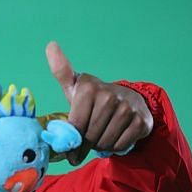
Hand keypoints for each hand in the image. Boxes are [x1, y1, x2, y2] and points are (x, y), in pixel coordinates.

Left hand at [45, 42, 153, 165]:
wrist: (127, 99)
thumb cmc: (92, 98)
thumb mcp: (74, 86)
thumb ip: (61, 71)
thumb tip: (50, 44)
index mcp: (88, 89)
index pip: (76, 127)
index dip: (72, 140)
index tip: (71, 146)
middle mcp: (108, 96)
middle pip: (89, 137)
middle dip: (86, 143)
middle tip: (88, 136)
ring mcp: (127, 108)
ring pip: (105, 143)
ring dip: (100, 145)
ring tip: (100, 134)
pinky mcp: (141, 121)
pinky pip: (121, 146)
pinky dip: (115, 147)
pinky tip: (114, 135)